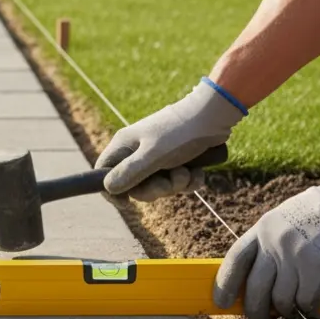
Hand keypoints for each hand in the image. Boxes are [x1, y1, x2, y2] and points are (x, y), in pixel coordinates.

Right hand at [96, 77, 246, 201]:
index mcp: (125, 145)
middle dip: (156, 189)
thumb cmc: (180, 132)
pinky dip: (189, 181)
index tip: (127, 202)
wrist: (215, 116)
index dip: (112, 190)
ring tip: (187, 171)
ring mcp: (158, 156)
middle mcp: (138, 151)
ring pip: (159, 186)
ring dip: (176, 184)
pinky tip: (198, 172)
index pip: (104, 171)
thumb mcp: (153, 155)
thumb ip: (129, 172)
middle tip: (169, 181)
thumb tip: (108, 188)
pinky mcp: (177, 160)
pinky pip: (178, 182)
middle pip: (135, 186)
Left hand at [213, 148, 319, 318]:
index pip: (235, 260)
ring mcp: (295, 257)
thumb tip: (261, 278)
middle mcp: (274, 243)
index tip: (222, 302)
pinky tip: (314, 303)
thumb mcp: (286, 219)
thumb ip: (271, 243)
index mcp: (263, 228)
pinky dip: (309, 307)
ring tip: (295, 308)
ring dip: (288, 310)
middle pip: (254, 288)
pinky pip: (306, 301)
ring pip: (281, 300)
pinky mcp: (318, 269)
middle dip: (255, 311)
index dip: (224, 284)